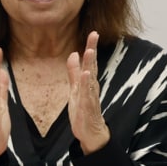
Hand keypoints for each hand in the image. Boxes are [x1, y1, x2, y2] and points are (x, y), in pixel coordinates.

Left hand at [67, 31, 110, 154]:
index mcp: (88, 82)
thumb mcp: (75, 88)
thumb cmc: (83, 110)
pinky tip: (86, 75)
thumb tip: (72, 54)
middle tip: (94, 35)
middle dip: (92, 50)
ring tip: (89, 51)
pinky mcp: (87, 107)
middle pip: (93, 66)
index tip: (93, 33)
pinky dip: (87, 84)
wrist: (90, 132)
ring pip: (91, 78)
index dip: (91, 47)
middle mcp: (92, 87)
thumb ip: (74, 72)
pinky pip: (88, 94)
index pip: (90, 62)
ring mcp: (90, 97)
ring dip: (91, 65)